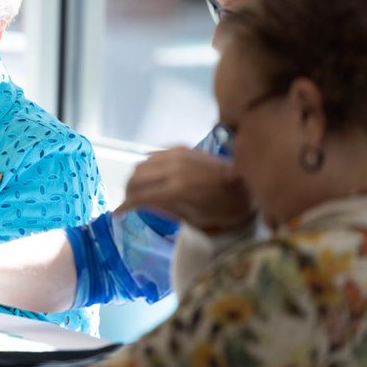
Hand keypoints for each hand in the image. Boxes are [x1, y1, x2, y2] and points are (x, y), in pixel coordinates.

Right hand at [118, 146, 252, 232]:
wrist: (249, 185)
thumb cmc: (225, 209)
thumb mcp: (194, 218)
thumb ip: (163, 209)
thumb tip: (137, 205)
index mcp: (176, 189)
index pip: (138, 195)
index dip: (124, 205)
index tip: (117, 214)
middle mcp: (173, 167)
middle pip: (135, 176)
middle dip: (127, 191)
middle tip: (128, 203)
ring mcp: (178, 154)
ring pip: (142, 163)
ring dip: (136, 177)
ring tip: (138, 190)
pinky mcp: (182, 147)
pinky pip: (154, 154)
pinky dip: (147, 165)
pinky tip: (150, 176)